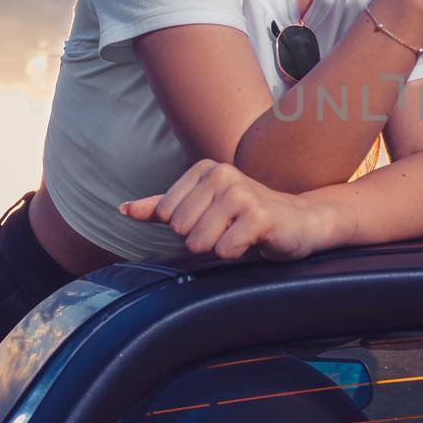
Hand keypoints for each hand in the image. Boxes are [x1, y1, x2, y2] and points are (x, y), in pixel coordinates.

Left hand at [119, 159, 349, 260]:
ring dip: (219, 248)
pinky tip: (253, 242)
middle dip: (203, 239)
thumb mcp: (202, 207)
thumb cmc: (247, 216)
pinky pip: (224, 250)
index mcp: (206, 169)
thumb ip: (161, 207)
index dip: (188, 227)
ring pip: (199, 241)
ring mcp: (242, 194)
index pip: (166, 214)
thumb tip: (123, 209)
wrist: (299, 222)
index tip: (215, 220)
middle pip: (181, 229)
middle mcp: (223, 174)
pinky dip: (236, 254)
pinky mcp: (259, 216)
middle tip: (229, 230)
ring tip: (240, 236)